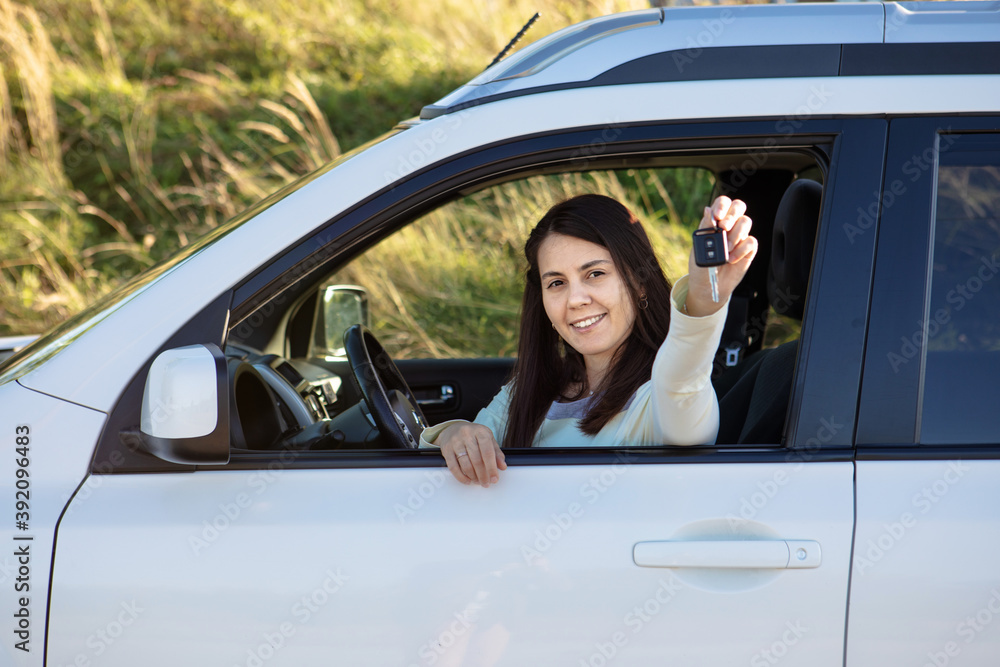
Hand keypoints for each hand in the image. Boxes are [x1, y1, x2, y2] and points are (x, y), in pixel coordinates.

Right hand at [436, 422, 506, 486]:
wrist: (453, 428)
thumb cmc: (474, 435)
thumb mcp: (488, 439)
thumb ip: (496, 452)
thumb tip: (502, 466)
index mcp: (480, 431)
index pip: (488, 452)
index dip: (492, 467)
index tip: (495, 478)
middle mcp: (467, 435)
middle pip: (476, 460)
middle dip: (483, 475)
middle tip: (486, 483)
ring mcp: (455, 442)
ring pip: (465, 464)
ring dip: (473, 477)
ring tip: (478, 481)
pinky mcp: (446, 449)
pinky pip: (453, 467)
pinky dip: (461, 477)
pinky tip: (467, 481)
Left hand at [686, 196, 756, 316]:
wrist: (708, 288)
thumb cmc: (701, 268)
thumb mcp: (698, 248)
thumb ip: (705, 229)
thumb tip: (708, 209)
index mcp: (714, 223)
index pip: (722, 203)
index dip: (722, 205)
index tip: (718, 216)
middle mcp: (729, 227)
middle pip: (739, 206)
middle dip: (731, 215)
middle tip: (723, 228)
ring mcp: (739, 237)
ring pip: (746, 222)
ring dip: (735, 235)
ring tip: (726, 250)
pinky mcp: (748, 250)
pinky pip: (751, 241)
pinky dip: (741, 250)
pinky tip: (732, 260)